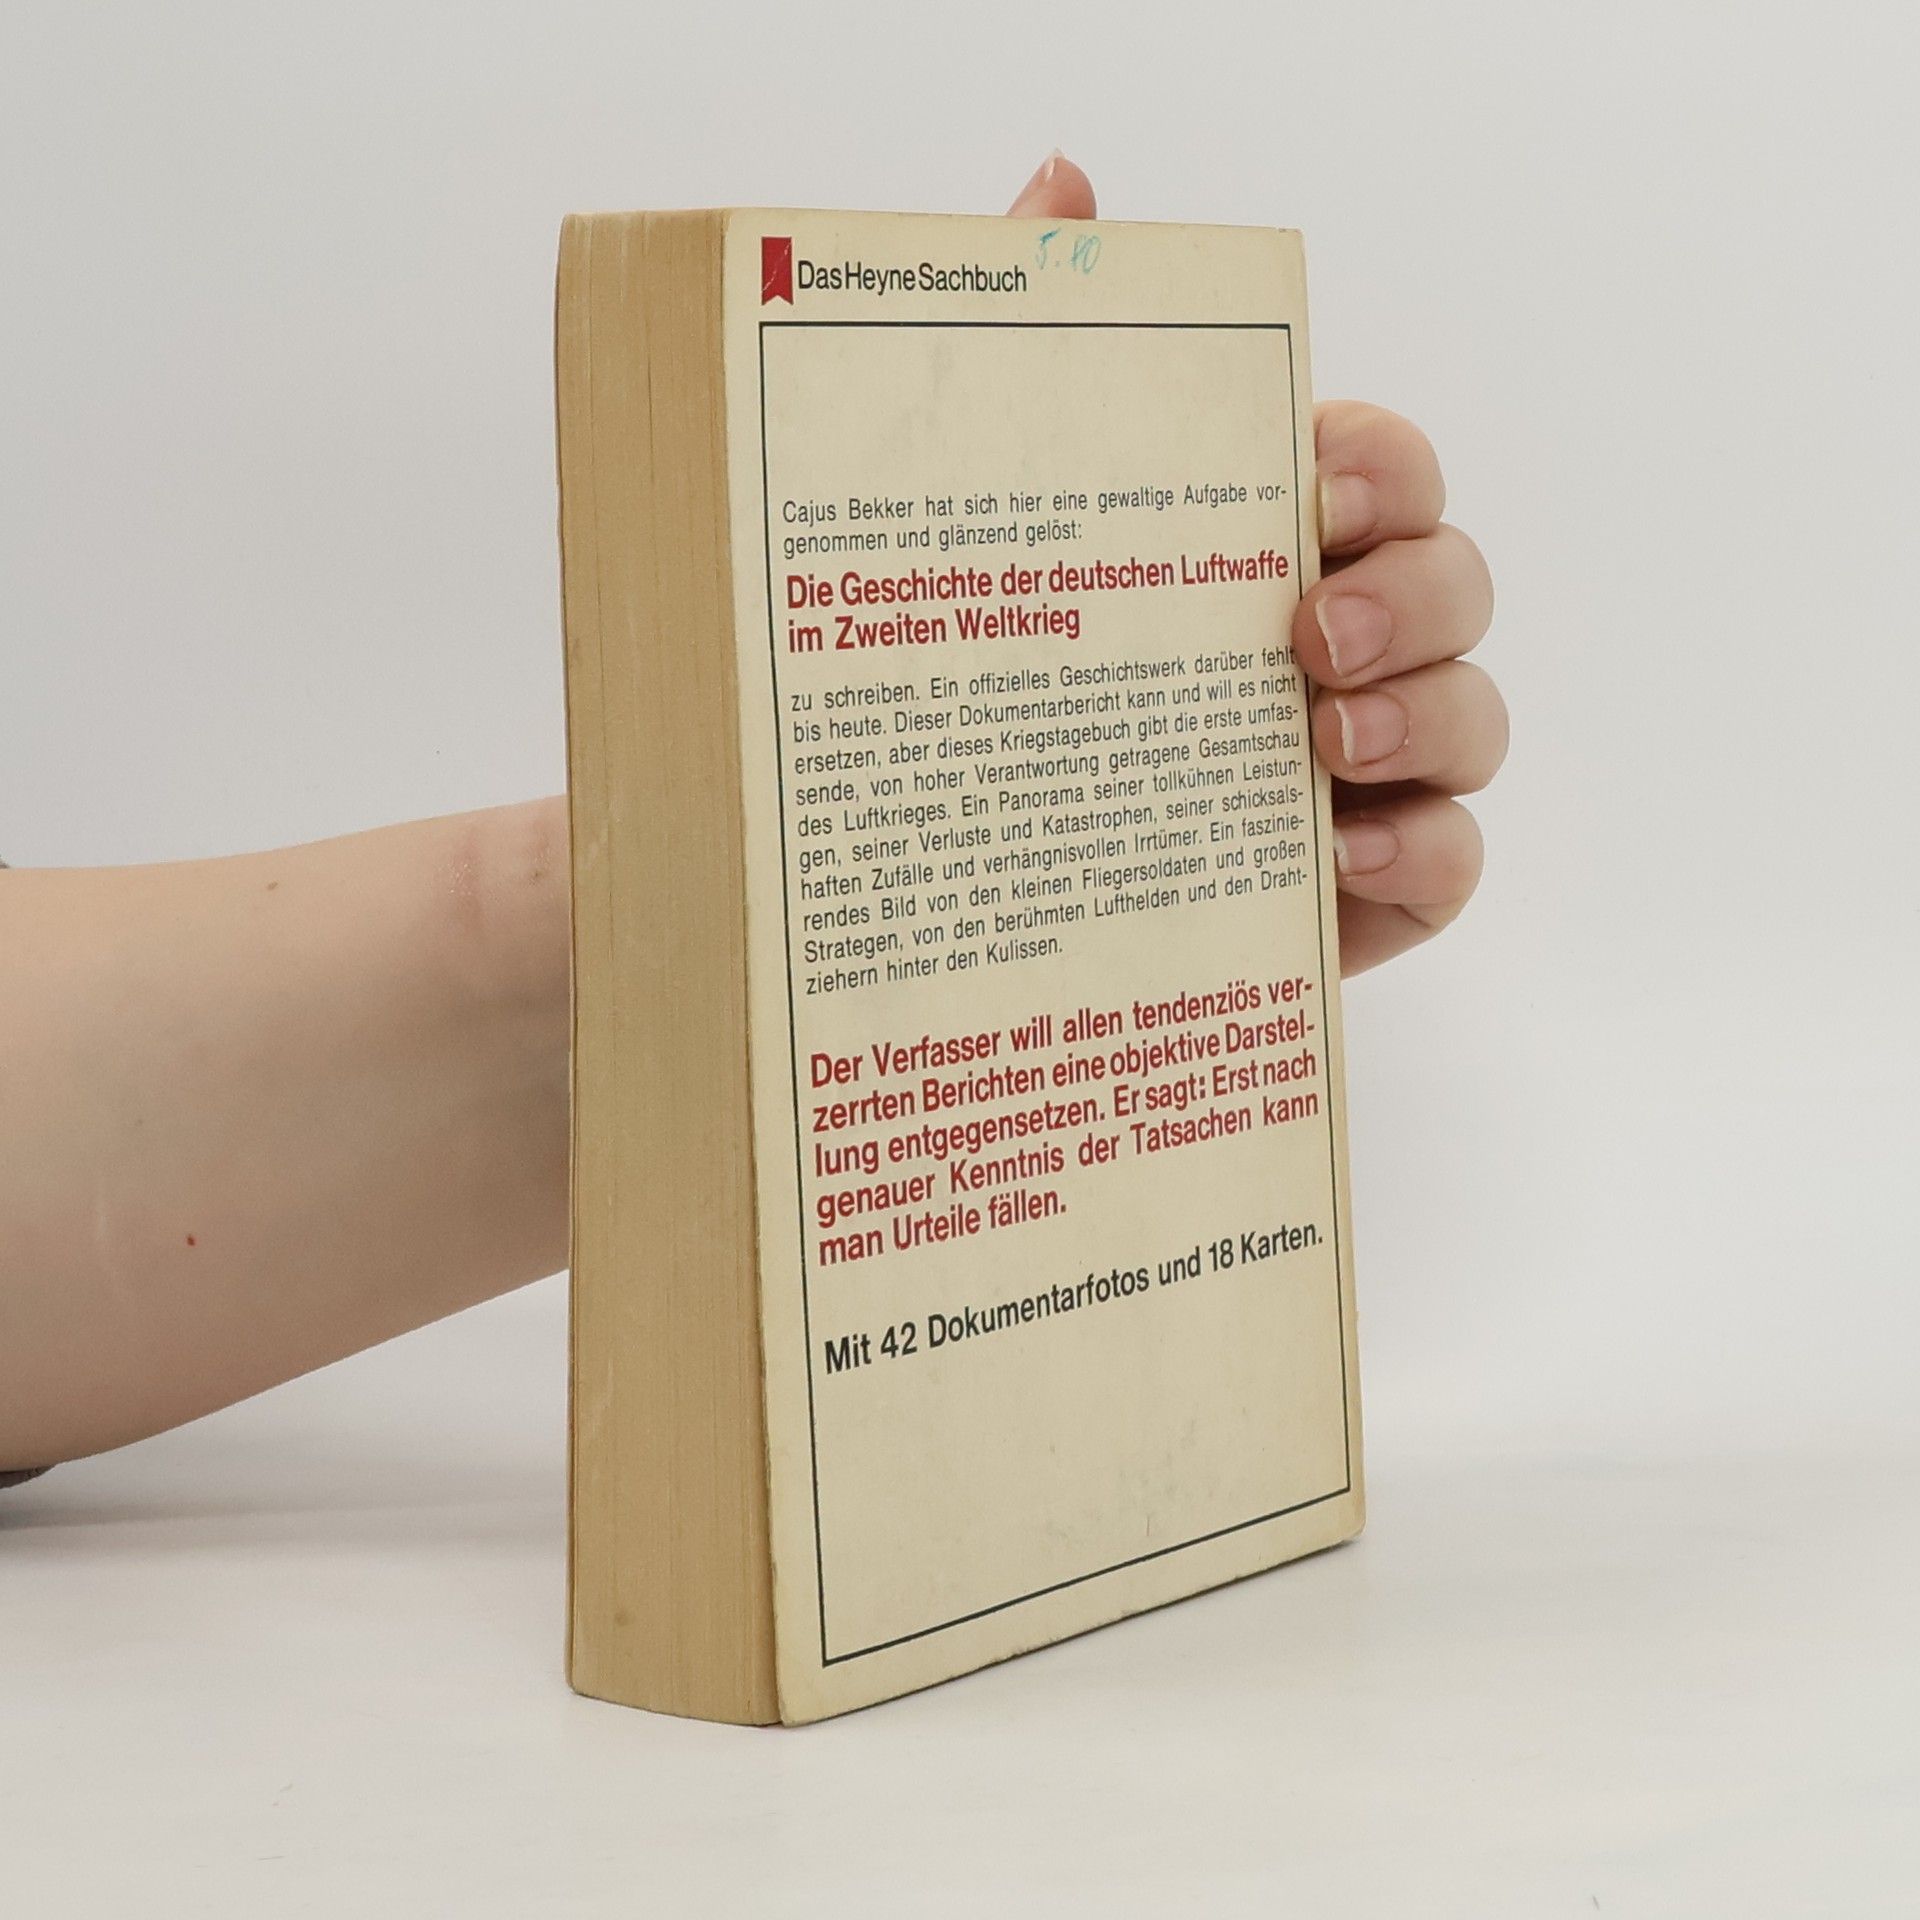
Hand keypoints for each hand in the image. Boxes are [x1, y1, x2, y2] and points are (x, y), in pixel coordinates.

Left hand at [1008, 156, 1504, 976]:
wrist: (946, 891)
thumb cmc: (979, 700)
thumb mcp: (973, 519)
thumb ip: (1028, 345)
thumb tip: (1064, 185)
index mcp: (1260, 555)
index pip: (1380, 472)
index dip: (1377, 468)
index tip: (1303, 491)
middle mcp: (1335, 649)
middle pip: (1454, 583)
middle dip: (1412, 592)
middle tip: (1310, 631)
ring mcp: (1363, 773)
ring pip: (1477, 717)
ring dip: (1427, 716)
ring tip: (1325, 739)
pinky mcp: (1361, 891)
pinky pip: (1452, 865)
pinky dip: (1424, 857)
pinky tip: (1344, 859)